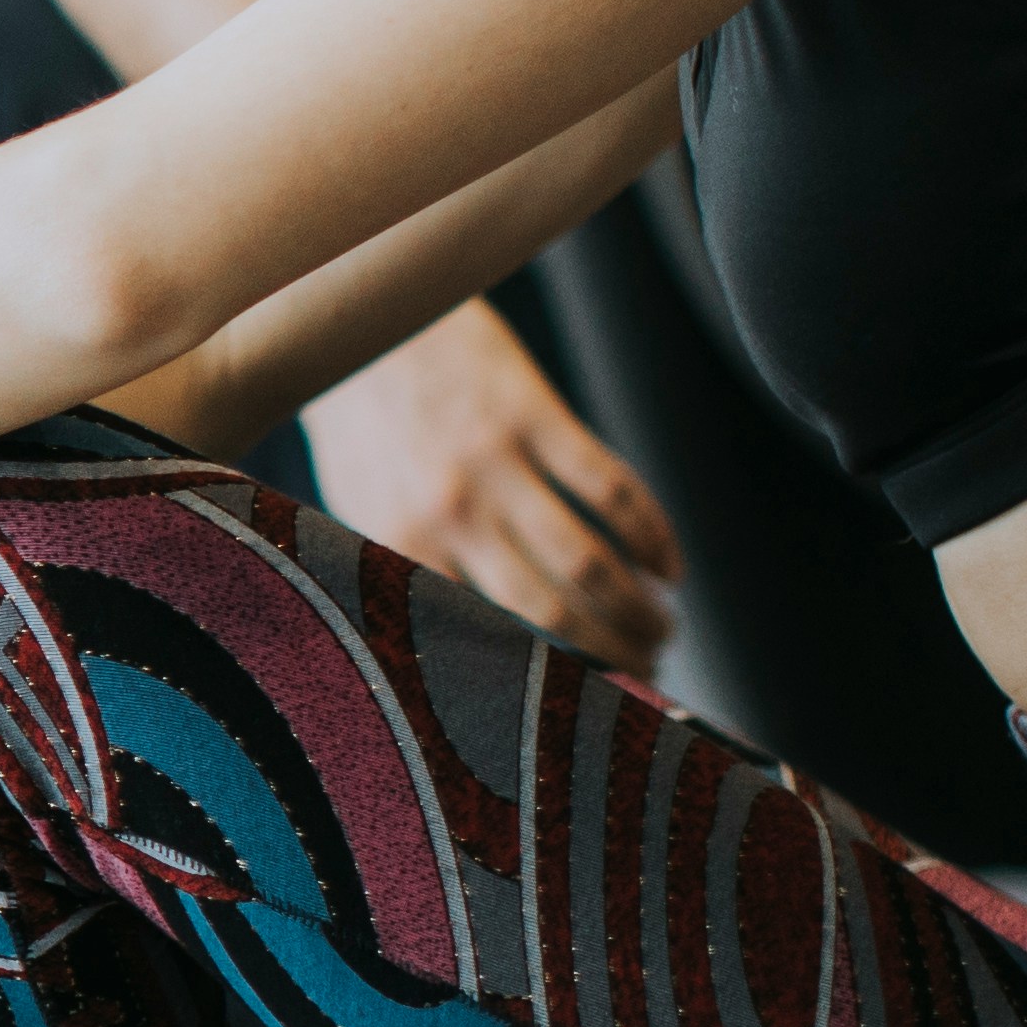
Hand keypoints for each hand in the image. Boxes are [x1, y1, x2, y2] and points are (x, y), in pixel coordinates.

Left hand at [307, 303, 677, 668]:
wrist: (355, 317)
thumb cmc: (359, 423)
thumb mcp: (358, 509)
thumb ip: (401, 571)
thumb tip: (447, 653)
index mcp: (396, 548)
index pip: (478, 640)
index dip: (536, 685)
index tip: (576, 709)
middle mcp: (445, 514)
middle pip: (549, 614)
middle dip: (607, 658)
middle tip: (643, 678)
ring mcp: (491, 463)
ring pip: (588, 562)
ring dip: (640, 608)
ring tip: (665, 629)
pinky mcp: (532, 412)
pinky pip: (610, 487)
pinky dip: (653, 535)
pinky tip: (671, 566)